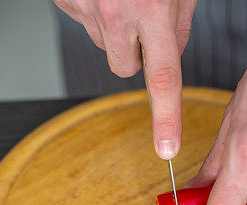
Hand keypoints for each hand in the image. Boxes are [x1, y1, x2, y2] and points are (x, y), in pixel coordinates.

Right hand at [53, 0, 196, 158]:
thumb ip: (179, 22)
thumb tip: (173, 53)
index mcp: (152, 7)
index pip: (162, 79)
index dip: (165, 118)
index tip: (167, 148)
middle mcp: (116, 12)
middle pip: (124, 68)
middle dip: (134, 52)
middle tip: (140, 17)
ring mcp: (87, 8)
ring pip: (103, 44)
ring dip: (114, 28)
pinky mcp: (67, 2)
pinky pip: (84, 21)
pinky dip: (94, 9)